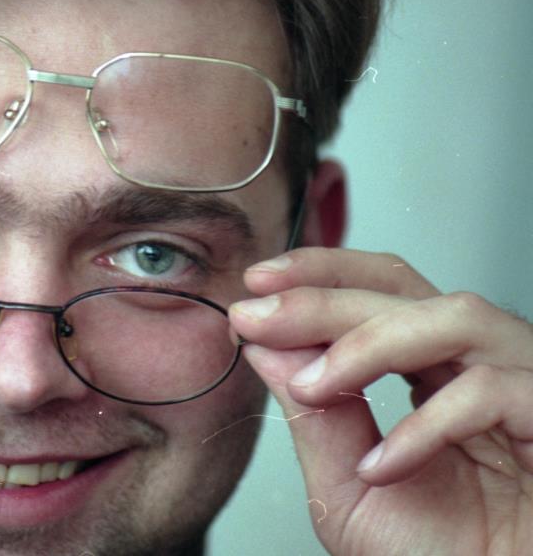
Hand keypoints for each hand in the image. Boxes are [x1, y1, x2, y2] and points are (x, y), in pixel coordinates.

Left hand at [230, 247, 532, 554]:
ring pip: (455, 316)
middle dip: (321, 300)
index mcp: (435, 370)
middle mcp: (481, 364)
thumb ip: (313, 417)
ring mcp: (526, 386)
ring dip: (368, 343)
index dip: (320, 276)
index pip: (381, 290)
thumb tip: (264, 346)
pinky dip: (425, 425)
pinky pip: (493, 392)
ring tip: (310, 386)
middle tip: (257, 316)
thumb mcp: (348, 486)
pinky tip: (379, 465)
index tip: (256, 284)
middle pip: (406, 292)